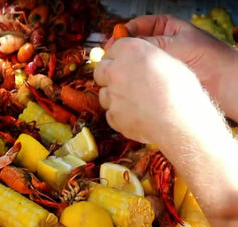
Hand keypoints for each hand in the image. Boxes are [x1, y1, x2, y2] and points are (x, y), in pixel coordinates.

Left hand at [93, 37, 210, 144]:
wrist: (181, 121)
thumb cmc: (181, 91)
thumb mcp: (169, 61)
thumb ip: (147, 57)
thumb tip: (140, 60)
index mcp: (131, 51)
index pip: (114, 48)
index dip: (119, 56)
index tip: (123, 61)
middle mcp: (116, 70)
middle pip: (101, 69)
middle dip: (109, 74)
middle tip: (124, 80)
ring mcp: (111, 95)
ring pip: (104, 93)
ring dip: (115, 96)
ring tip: (137, 101)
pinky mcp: (112, 115)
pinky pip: (111, 113)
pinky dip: (120, 114)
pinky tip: (137, 114)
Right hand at [114, 15, 237, 120]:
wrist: (225, 83)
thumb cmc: (209, 57)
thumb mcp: (176, 43)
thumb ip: (149, 42)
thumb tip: (123, 44)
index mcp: (164, 28)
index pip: (135, 27)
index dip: (121, 35)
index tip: (112, 44)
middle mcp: (158, 44)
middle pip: (130, 46)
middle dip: (120, 52)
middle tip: (110, 60)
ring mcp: (156, 63)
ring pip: (133, 63)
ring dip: (124, 68)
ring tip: (116, 72)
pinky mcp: (156, 80)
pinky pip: (139, 78)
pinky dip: (131, 80)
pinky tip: (126, 83)